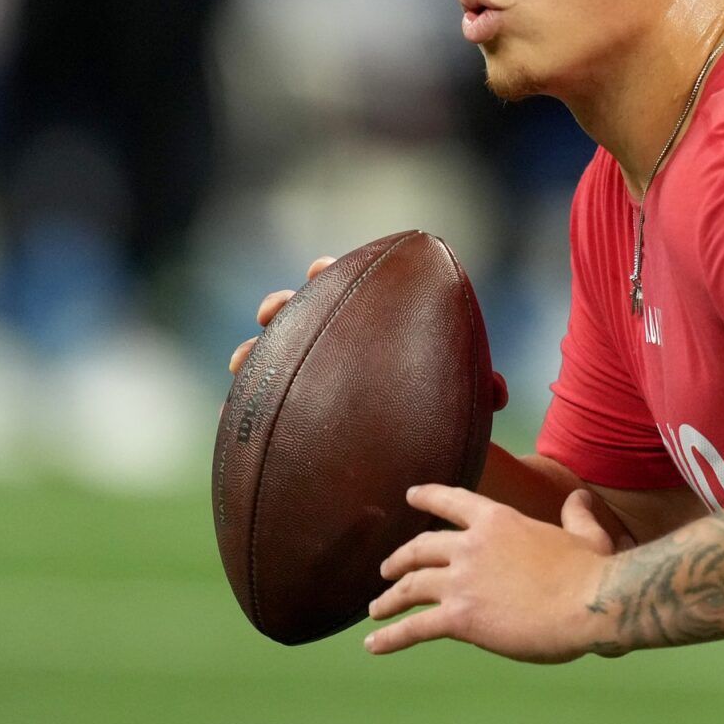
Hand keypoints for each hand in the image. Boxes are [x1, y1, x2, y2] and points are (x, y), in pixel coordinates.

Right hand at [226, 256, 507, 410]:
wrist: (433, 453)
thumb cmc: (448, 409)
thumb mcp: (468, 397)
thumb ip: (481, 388)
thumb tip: (497, 392)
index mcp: (376, 326)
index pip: (348, 286)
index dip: (329, 273)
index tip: (318, 269)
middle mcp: (341, 347)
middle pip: (301, 314)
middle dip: (281, 306)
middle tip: (272, 311)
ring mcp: (315, 379)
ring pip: (273, 357)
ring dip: (252, 354)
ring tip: (238, 363)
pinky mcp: (299, 414)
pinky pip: (266, 406)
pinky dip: (244, 406)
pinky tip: (226, 415)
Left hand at [366, 485, 616, 662]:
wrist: (589, 602)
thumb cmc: (591, 572)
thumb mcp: (586, 535)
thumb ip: (577, 515)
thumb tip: (578, 498)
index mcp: (498, 520)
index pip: (452, 501)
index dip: (427, 496)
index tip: (410, 496)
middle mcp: (471, 545)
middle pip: (421, 549)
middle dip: (400, 559)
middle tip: (386, 570)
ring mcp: (461, 580)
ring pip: (411, 587)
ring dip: (389, 599)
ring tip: (377, 609)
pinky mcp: (460, 617)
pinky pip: (415, 627)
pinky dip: (390, 637)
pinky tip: (374, 645)